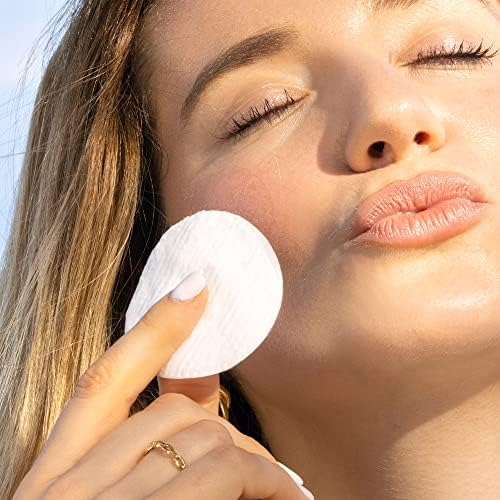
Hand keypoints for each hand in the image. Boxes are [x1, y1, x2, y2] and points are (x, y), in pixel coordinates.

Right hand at [14, 273, 309, 498]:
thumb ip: (142, 456)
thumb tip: (201, 406)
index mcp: (51, 477)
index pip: (103, 379)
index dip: (154, 328)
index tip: (197, 287)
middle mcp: (66, 488)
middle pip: (171, 413)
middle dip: (227, 428)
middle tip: (268, 470)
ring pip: (199, 436)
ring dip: (253, 458)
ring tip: (283, 491)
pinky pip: (219, 472)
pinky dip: (262, 478)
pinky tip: (286, 497)